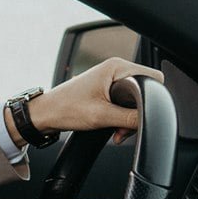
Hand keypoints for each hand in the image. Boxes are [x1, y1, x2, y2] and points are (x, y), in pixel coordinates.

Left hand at [25, 59, 163, 143]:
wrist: (45, 115)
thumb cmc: (65, 109)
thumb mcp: (102, 116)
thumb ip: (129, 118)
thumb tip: (150, 121)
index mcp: (116, 67)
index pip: (152, 78)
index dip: (153, 99)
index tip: (141, 116)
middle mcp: (115, 70)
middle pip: (145, 91)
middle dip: (138, 113)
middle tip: (125, 128)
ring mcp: (111, 81)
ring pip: (135, 101)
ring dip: (129, 120)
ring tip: (117, 131)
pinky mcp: (107, 92)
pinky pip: (124, 105)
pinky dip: (122, 119)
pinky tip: (114, 129)